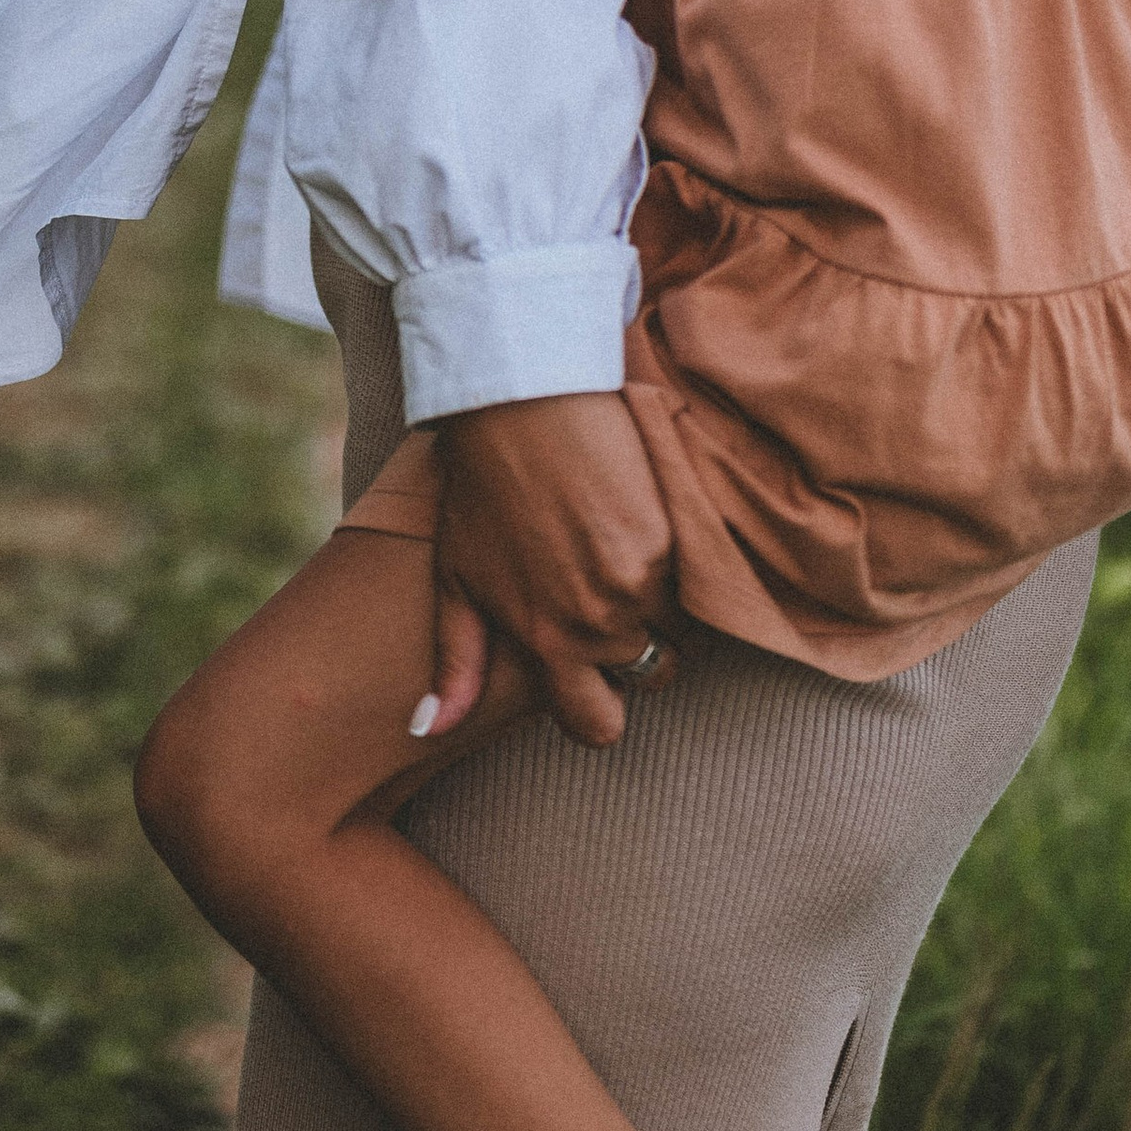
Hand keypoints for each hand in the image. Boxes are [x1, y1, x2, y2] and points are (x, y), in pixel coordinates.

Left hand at [430, 392, 678, 747]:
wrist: (521, 399)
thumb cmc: (480, 488)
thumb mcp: (455, 577)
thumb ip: (457, 662)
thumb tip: (430, 731)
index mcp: (549, 639)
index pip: (599, 727)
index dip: (598, 708)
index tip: (592, 676)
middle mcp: (603, 617)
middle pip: (651, 674)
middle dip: (635, 650)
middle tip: (605, 597)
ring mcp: (647, 575)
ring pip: (684, 628)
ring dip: (666, 609)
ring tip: (626, 558)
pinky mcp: (679, 531)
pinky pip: (700, 578)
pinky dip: (684, 565)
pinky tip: (647, 527)